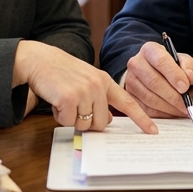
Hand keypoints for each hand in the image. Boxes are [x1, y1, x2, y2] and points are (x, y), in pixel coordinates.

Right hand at [13, 40, 157, 133]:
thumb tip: (109, 119)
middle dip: (88, 123)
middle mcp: (97, 85)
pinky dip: (60, 117)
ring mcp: (84, 91)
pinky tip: (56, 101)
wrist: (38, 60)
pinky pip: (69, 122)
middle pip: (102, 123)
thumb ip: (100, 98)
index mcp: (104, 81)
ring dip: (72, 119)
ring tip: (63, 100)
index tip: (153, 131)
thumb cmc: (61, 72)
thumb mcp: (86, 81)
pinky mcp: (69, 98)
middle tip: (74, 108)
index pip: (128, 102)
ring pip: (85, 125)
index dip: (141, 118)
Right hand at [123, 40, 192, 118]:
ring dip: (169, 107)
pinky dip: (162, 113)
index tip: (185, 87)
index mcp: (150, 50)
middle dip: (173, 96)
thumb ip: (189, 66)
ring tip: (182, 110)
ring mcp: (130, 81)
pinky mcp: (130, 96)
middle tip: (186, 104)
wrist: (151, 70)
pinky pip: (146, 109)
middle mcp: (136, 63)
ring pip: (149, 97)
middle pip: (154, 82)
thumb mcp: (182, 60)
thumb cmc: (169, 66)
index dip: (173, 75)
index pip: (160, 61)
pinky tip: (172, 112)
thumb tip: (189, 77)